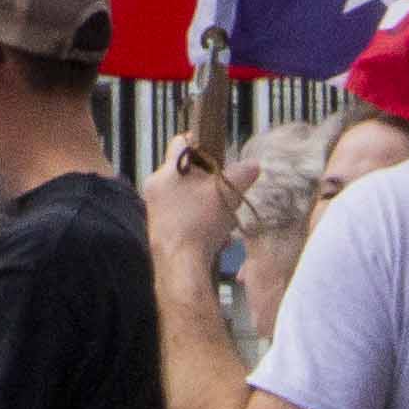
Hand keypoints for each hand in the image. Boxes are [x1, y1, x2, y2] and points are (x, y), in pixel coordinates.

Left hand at [142, 143, 250, 277]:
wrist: (181, 265)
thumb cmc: (200, 223)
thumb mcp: (227, 193)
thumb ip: (242, 174)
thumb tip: (254, 165)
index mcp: (167, 171)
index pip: (181, 142)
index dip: (201, 143)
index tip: (216, 152)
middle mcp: (155, 187)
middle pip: (185, 173)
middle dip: (207, 181)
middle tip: (223, 189)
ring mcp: (154, 210)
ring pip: (185, 197)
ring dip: (205, 205)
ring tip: (222, 219)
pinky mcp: (158, 230)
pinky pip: (181, 217)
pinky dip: (197, 223)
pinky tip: (214, 238)